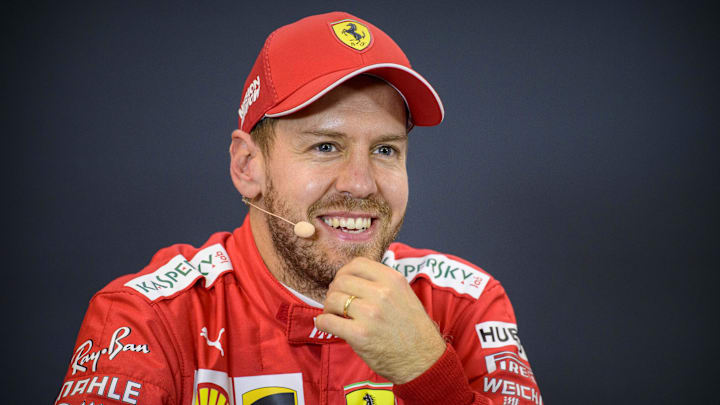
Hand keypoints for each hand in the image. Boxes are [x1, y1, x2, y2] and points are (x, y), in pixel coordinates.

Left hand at [315, 257, 446, 383]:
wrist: (424, 360)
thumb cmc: (413, 329)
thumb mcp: (405, 294)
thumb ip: (382, 283)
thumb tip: (353, 278)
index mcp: (393, 279)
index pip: (357, 263)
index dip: (345, 272)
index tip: (344, 284)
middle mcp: (382, 293)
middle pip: (341, 280)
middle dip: (334, 291)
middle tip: (337, 303)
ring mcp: (370, 313)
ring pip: (332, 299)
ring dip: (329, 307)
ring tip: (335, 315)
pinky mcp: (360, 335)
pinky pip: (327, 321)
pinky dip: (323, 322)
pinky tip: (328, 326)